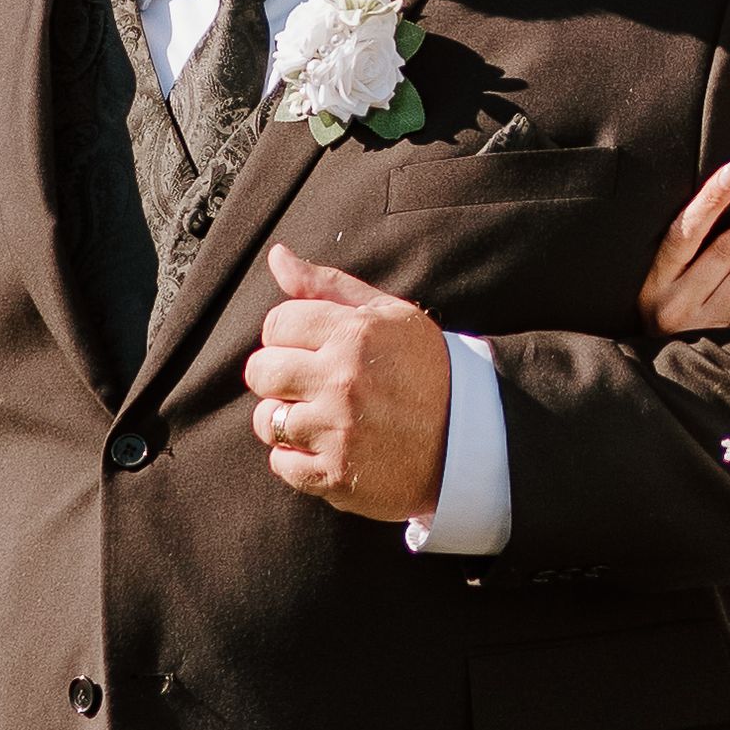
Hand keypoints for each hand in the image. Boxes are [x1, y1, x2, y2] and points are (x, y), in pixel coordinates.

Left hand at [244, 244, 451, 524]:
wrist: (468, 438)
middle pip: (261, 371)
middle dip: (274, 374)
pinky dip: (296, 457)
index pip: (277, 323)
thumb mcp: (388, 314)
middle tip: (304, 381)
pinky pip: (281, 463)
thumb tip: (277, 254)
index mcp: (355, 334)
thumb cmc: (424, 368)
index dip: (287, 334)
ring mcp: (338, 431)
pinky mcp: (336, 475)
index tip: (308, 346)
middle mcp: (343, 381)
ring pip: (266, 420)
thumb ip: (327, 285)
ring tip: (315, 415)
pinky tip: (325, 445)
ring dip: (283, 418)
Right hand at [637, 163, 729, 333]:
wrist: (665, 373)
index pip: (685, 232)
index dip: (710, 200)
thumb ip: (686, 250)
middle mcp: (679, 304)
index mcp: (657, 282)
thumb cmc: (665, 313)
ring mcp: (706, 326)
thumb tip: (727, 202)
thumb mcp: (660, 283)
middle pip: (727, 253)